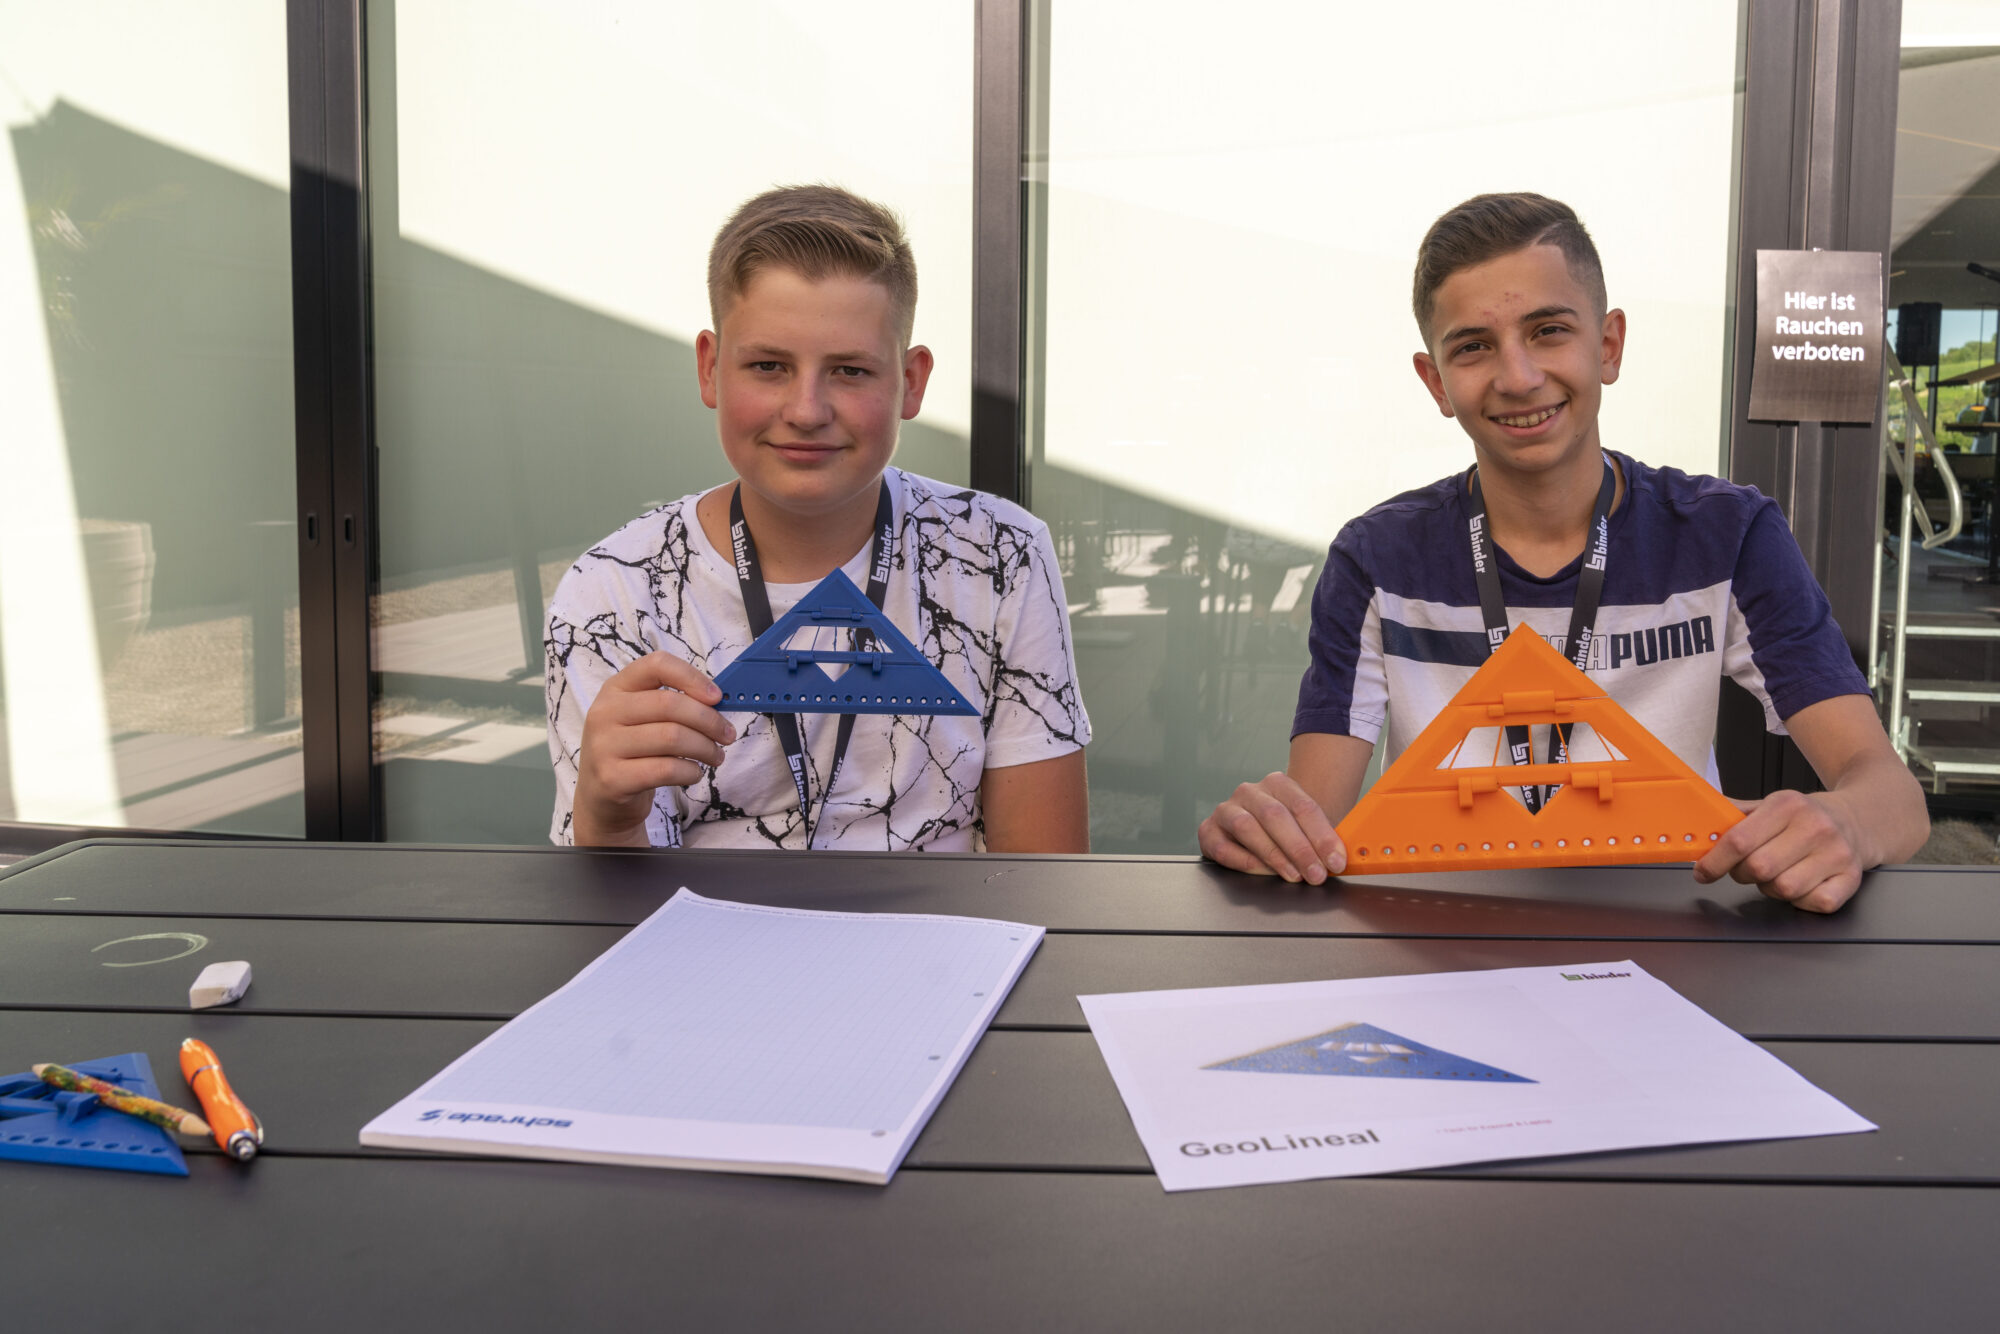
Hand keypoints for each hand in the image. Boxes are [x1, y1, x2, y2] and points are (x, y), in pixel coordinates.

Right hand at [574, 652, 736, 846]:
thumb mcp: (642, 718)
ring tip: (716, 756)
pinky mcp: (613, 779)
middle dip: (709, 720)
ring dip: (705, 748)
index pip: (656, 665)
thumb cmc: (633, 752)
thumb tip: (717, 700)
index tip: (717, 697)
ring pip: (672, 738)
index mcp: (616, 688)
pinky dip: (691, 772)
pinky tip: (694, 773)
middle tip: (727, 735)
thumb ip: (673, 703)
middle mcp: (605, 713)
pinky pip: (667, 770)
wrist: (601, 797)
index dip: (692, 677)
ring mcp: (604, 747)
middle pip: (670, 704)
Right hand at [1198, 772, 1346, 883]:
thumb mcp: (1306, 827)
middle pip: (1275, 816)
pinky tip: (1260, 871)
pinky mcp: (1208, 830)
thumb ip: (1322, 839)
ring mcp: (1226, 809)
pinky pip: (1222, 846)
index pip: (1303, 807)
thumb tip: (1341, 860)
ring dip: (1273, 855)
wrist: (1255, 825)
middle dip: (1299, 849)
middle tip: (1315, 873)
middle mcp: (1249, 792)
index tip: (1335, 861)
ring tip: (1293, 875)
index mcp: (1277, 783)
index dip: (1322, 836)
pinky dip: (1242, 860)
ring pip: (1247, 827)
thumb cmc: (1286, 829)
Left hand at [1693, 789, 1866, 912]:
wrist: (1858, 819)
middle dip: (1742, 874)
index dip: (1714, 862)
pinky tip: (1802, 884)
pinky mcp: (1853, 878)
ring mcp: (1837, 853)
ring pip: (1784, 889)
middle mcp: (1815, 827)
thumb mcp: (1769, 805)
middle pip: (1759, 868)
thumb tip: (1698, 826)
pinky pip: (1816, 903)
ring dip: (1771, 888)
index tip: (1703, 872)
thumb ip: (1733, 816)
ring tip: (1777, 873)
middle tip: (1745, 869)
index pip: (1739, 840)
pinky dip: (1802, 901)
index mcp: (1787, 805)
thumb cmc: (1804, 817)